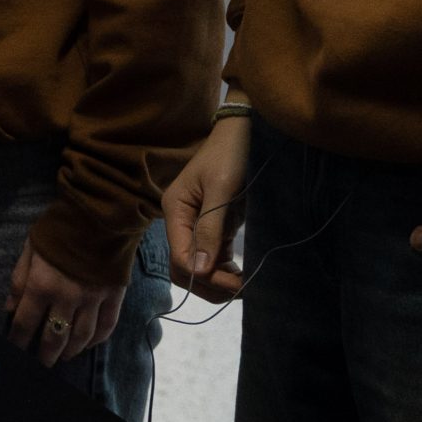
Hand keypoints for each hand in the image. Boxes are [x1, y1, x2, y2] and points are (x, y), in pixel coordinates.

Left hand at [6, 236, 124, 365]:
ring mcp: (93, 299)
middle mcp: (67, 298)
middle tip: (40, 365)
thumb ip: (19, 279)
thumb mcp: (30, 248)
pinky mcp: (114, 295)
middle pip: (54, 338)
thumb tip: (10, 308)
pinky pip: (107, 326)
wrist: (99, 211)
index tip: (14, 352)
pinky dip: (97, 339)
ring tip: (63, 357)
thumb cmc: (59, 228)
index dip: (18, 341)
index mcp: (42, 285)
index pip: (25, 324)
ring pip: (81, 337)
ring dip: (70, 351)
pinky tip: (89, 345)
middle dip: (45, 355)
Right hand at [163, 116, 250, 302]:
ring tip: (245, 287)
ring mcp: (197, 224)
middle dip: (209, 284)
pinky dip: (226, 269)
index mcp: (175, 210)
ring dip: (219, 281)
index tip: (233, 283)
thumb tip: (199, 270)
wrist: (245, 130)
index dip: (203, 276)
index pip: (180, 257)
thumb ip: (209, 228)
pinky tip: (242, 276)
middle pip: (185, 267)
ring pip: (200, 266)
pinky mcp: (214, 224)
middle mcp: (181, 220)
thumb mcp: (221, 188)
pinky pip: (214, 256)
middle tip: (241, 291)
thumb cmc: (231, 153)